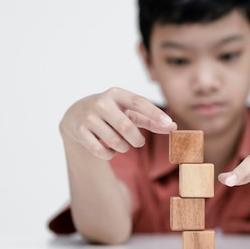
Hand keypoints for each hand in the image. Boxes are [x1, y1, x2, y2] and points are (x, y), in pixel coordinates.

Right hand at [59, 87, 176, 159]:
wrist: (76, 114)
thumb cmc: (111, 112)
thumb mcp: (129, 111)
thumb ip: (150, 119)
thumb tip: (173, 127)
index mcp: (116, 94)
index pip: (138, 102)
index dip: (155, 113)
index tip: (169, 125)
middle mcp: (101, 103)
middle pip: (125, 126)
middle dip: (136, 140)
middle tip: (139, 143)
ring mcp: (88, 117)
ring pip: (114, 141)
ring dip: (124, 148)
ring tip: (123, 145)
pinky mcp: (79, 131)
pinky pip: (99, 150)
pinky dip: (109, 154)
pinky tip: (111, 151)